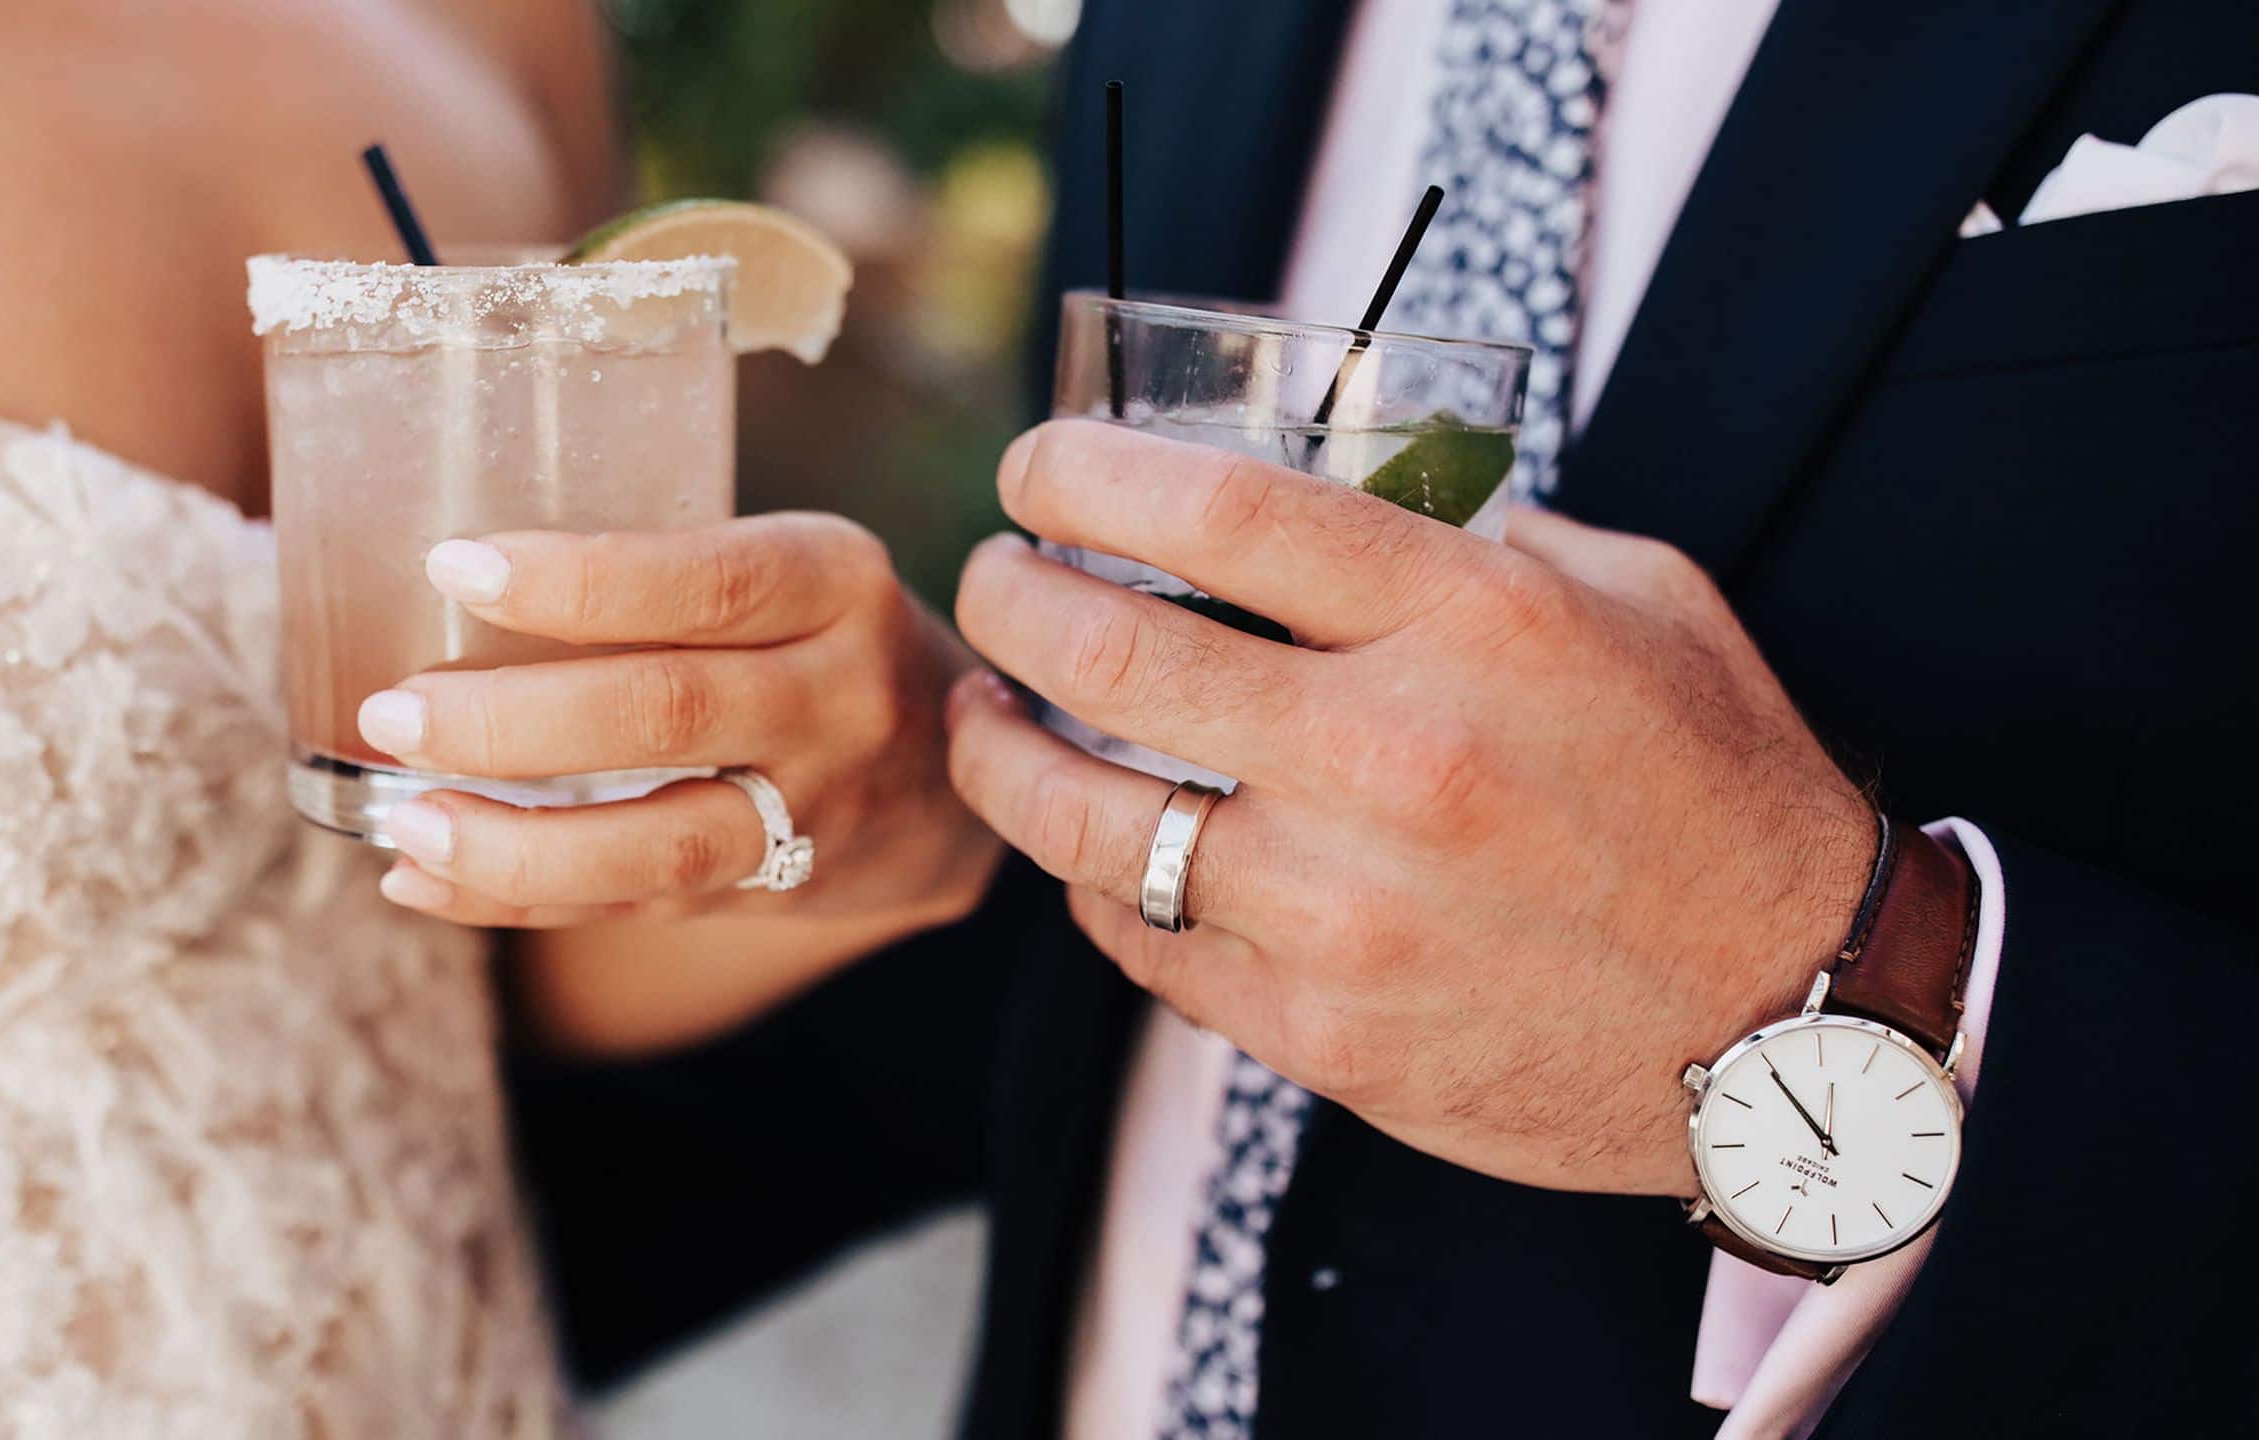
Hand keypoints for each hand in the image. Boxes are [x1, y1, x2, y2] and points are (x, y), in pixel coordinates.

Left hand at [362, 514, 998, 936]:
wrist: (956, 779)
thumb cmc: (819, 638)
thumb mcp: (793, 569)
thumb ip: (674, 574)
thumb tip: (451, 580)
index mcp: (833, 581)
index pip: (705, 580)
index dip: (577, 581)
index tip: (453, 566)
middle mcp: (839, 694)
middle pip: (668, 712)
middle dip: (514, 721)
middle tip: (395, 715)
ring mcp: (819, 806)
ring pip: (663, 841)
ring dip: (516, 843)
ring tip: (405, 826)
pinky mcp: (781, 890)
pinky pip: (639, 906)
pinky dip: (520, 901)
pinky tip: (424, 884)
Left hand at [943, 420, 1876, 1194]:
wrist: (1786, 1029)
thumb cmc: (1715, 792)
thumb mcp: (1638, 600)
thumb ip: (1481, 530)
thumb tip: (1333, 490)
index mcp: (1470, 623)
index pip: (1213, 510)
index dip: (1082, 471)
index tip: (1036, 468)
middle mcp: (1390, 760)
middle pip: (1104, 653)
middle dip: (1009, 594)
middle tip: (994, 577)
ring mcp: (1342, 909)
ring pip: (1082, 818)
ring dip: (999, 749)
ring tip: (986, 710)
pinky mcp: (1318, 1029)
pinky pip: (1141, 943)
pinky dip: (1094, 883)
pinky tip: (1093, 842)